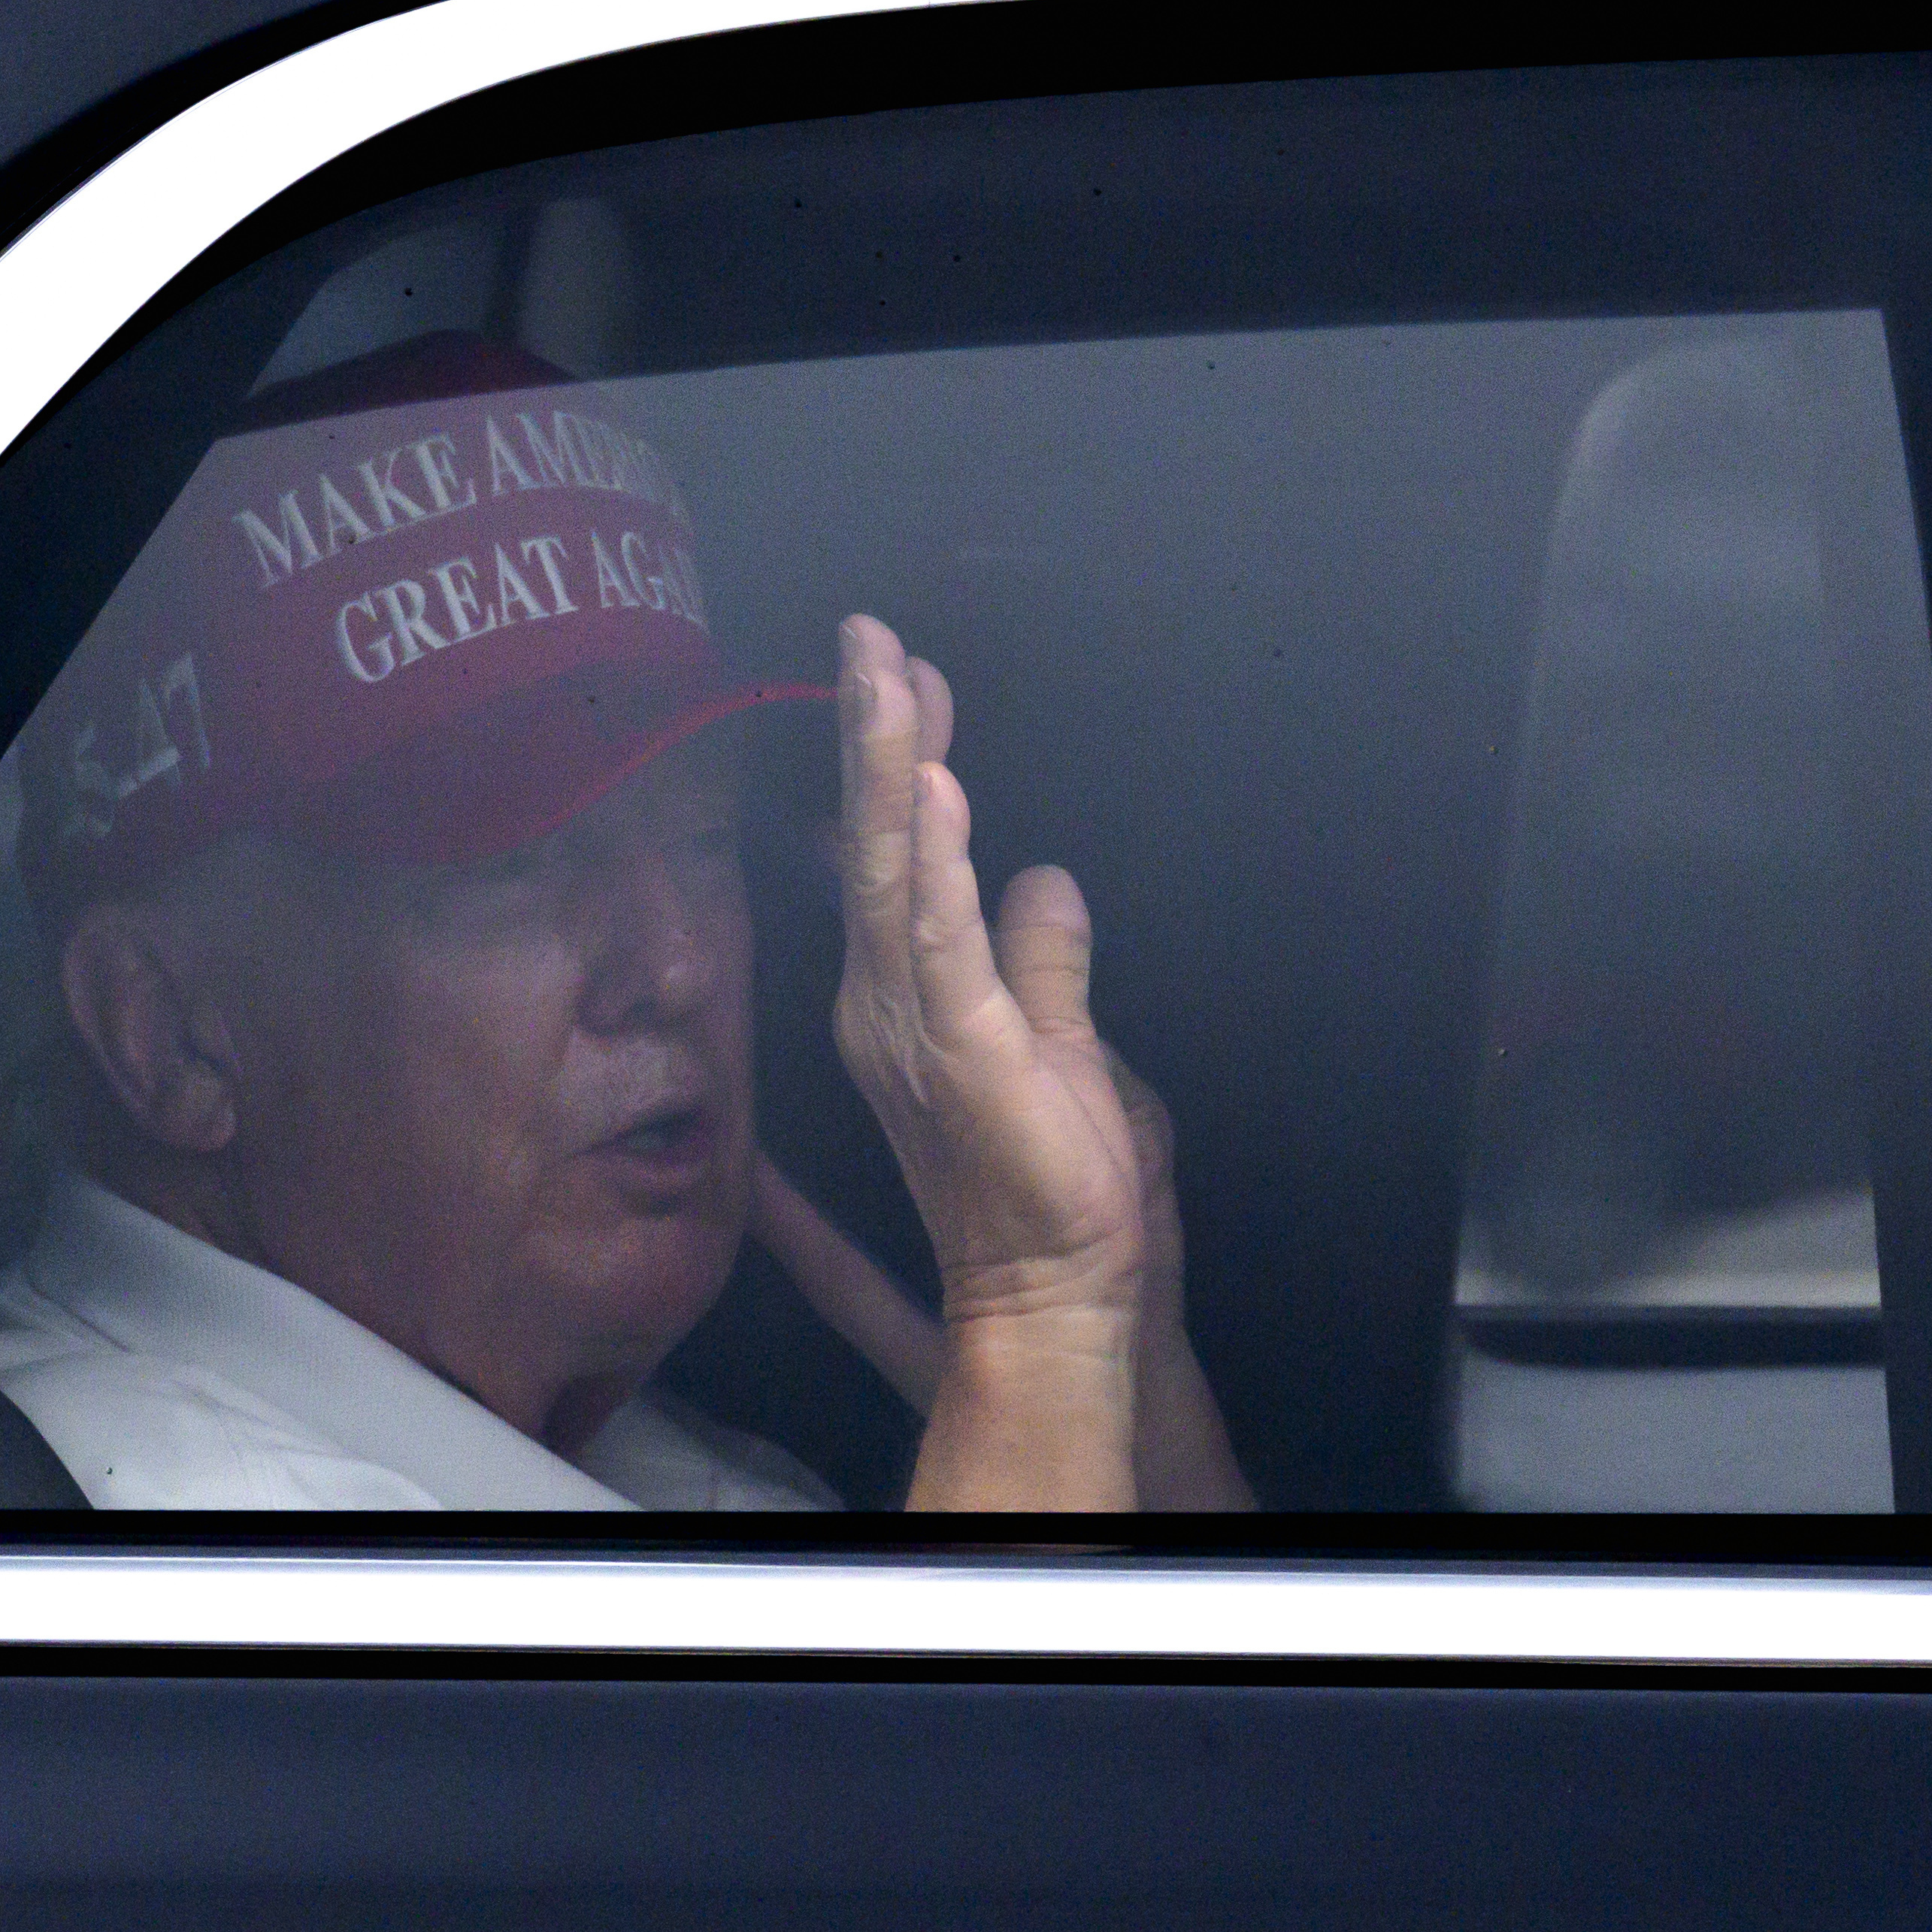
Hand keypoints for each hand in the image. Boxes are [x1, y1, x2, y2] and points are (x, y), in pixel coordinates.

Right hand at [829, 613, 1145, 1508]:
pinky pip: (937, 941)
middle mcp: (886, 1004)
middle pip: (876, 845)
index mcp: (908, 998)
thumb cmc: (1051, 1192)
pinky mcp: (959, 1052)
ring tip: (887, 677)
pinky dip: (931, 863)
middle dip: (874, 732)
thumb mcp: (1062, 1047)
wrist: (1053, 1298)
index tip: (907, 675)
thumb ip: (1044, 962)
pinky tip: (930, 793)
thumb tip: (1046, 881)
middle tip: (870, 634)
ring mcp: (913, 1026)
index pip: (900, 853)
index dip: (902, 760)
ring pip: (893, 873)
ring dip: (890, 769)